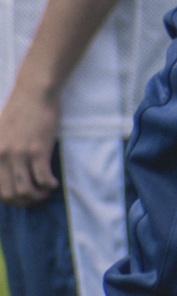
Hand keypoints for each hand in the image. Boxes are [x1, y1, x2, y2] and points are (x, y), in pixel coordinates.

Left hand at [0, 80, 61, 205]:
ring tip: (45, 192)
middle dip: (23, 202)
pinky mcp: (38, 150)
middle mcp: (1, 156)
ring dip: (37, 196)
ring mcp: (19, 154)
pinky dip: (49, 186)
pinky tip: (54, 183)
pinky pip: (43, 178)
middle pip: (8, 194)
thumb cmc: (19, 111)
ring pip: (25, 190)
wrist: (34, 93)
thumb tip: (6, 171)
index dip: (8, 199)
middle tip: (34, 198)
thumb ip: (0, 152)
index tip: (20, 198)